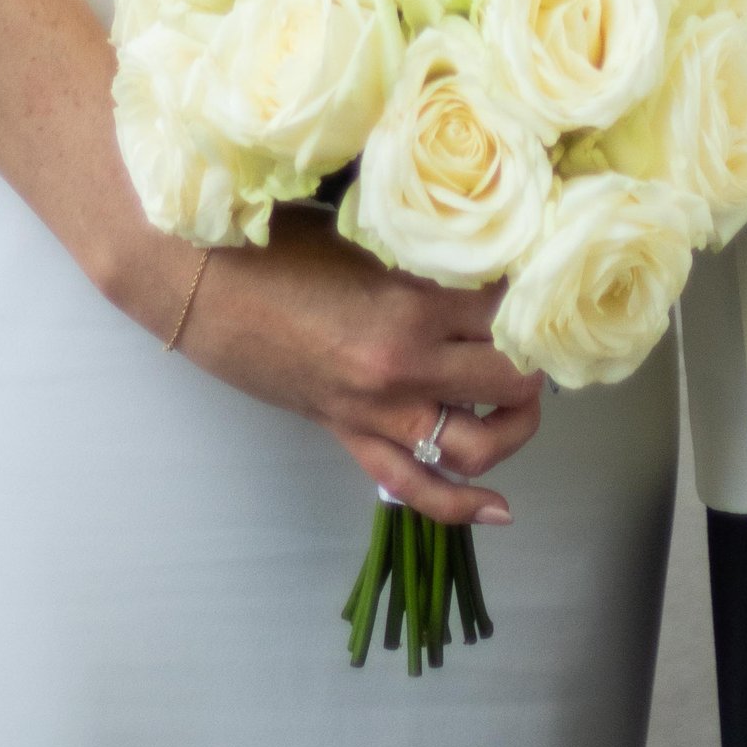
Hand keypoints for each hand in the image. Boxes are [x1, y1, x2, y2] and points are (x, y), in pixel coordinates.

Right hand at [164, 211, 541, 527]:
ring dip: (514, 428)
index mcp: (410, 306)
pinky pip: (414, 488)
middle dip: (535, 361)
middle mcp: (404, 368)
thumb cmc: (276, 246)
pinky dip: (461, 506)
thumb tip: (475, 254)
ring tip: (522, 402)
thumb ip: (420, 256)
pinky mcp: (350, 437)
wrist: (202, 286)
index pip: (507, 312)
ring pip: (476, 445)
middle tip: (537, 337)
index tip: (545, 283)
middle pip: (509, 380)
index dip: (535, 298)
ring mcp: (378, 412)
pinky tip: (500, 509)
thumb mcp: (364, 237)